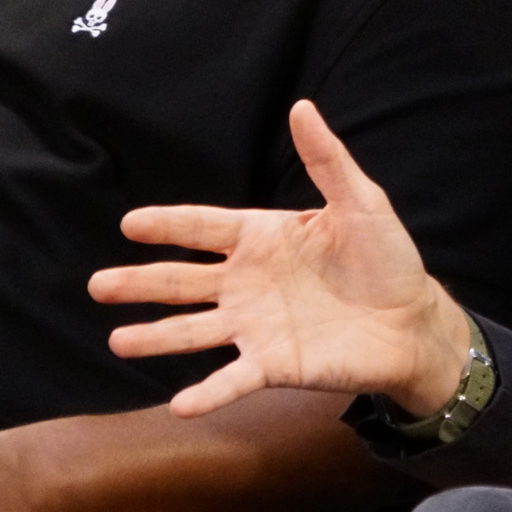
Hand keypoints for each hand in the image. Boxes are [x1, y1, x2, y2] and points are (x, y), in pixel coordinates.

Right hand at [89, 100, 471, 418]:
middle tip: (97, 284)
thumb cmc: (388, 259)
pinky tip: (179, 404)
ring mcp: (256, 326)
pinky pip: (232, 380)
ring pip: (193, 331)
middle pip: (183, 281)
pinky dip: (206, 393)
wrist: (414, 321)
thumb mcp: (361, 202)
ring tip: (117, 339)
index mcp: (264, 238)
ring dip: (155, 337)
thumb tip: (303, 107)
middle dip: (141, 282)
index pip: (204, 227)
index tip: (129, 223)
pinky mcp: (274, 365)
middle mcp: (249, 282)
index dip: (168, 224)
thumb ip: (327, 160)